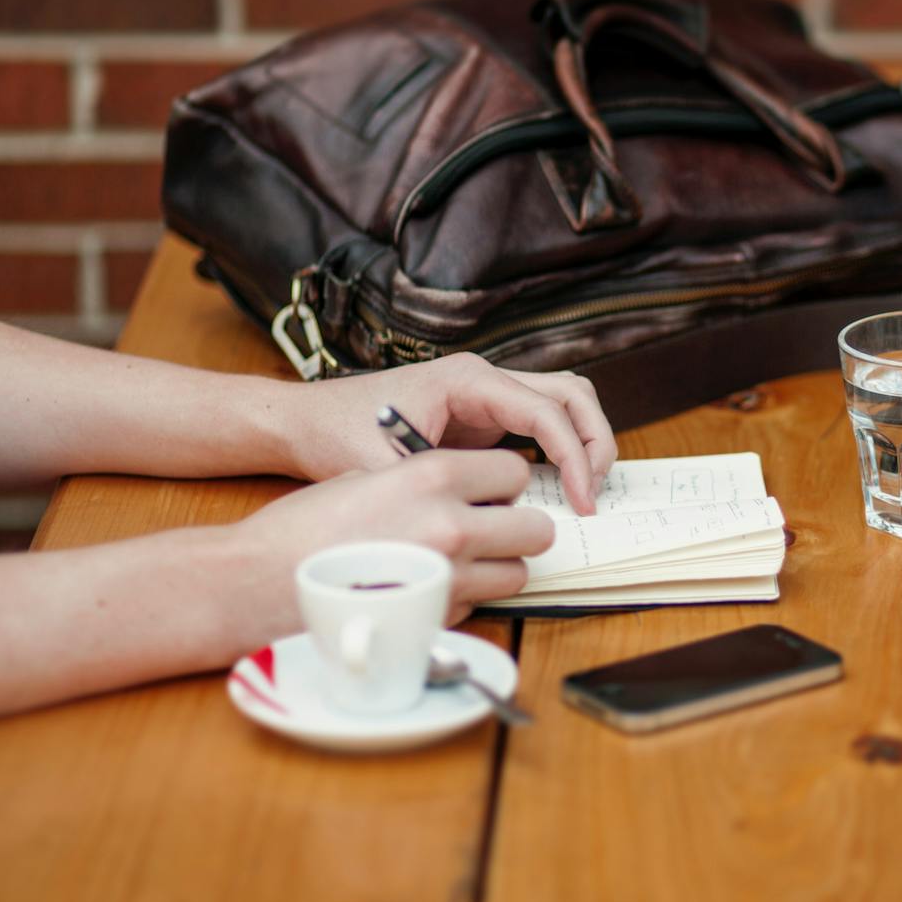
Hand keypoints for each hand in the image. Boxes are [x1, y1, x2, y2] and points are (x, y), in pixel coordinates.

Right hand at [218, 449, 550, 651]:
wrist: (256, 583)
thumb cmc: (301, 529)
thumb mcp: (364, 477)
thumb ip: (422, 482)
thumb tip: (462, 491)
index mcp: (432, 475)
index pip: (515, 471)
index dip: (505, 483)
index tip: (490, 491)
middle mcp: (451, 524)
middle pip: (536, 527)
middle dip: (518, 528)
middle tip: (493, 530)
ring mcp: (449, 577)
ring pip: (518, 573)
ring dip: (499, 568)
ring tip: (463, 563)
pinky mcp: (437, 619)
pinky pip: (481, 605)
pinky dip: (467, 598)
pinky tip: (430, 589)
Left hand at [278, 353, 615, 514]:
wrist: (306, 420)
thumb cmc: (338, 433)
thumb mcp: (386, 469)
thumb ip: (439, 491)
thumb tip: (491, 523)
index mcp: (467, 379)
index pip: (547, 410)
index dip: (574, 457)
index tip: (581, 500)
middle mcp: (484, 378)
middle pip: (572, 393)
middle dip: (594, 441)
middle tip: (595, 493)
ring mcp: (487, 394)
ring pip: (564, 401)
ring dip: (584, 441)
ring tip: (585, 490)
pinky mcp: (484, 415)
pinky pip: (541, 423)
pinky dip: (561, 449)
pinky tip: (557, 489)